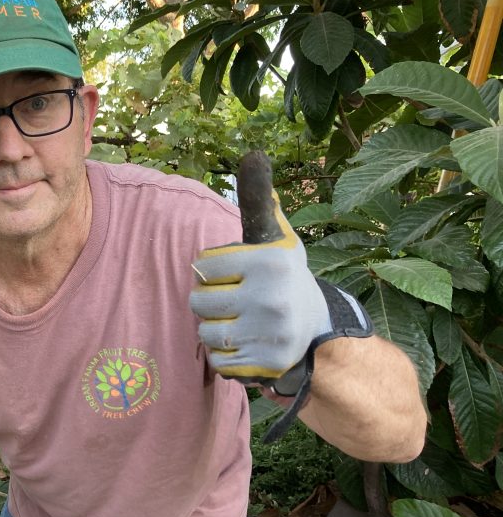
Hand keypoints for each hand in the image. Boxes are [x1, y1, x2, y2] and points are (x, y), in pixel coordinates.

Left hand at [188, 191, 331, 382]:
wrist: (318, 325)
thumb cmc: (282, 276)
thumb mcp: (275, 239)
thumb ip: (258, 203)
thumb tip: (253, 154)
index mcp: (269, 261)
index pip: (201, 268)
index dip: (211, 273)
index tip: (232, 275)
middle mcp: (272, 297)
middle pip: (198, 302)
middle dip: (209, 303)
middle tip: (234, 302)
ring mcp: (270, 332)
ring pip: (204, 334)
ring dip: (214, 330)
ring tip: (237, 323)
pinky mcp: (267, 362)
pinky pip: (217, 361)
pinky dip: (223, 356)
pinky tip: (243, 344)